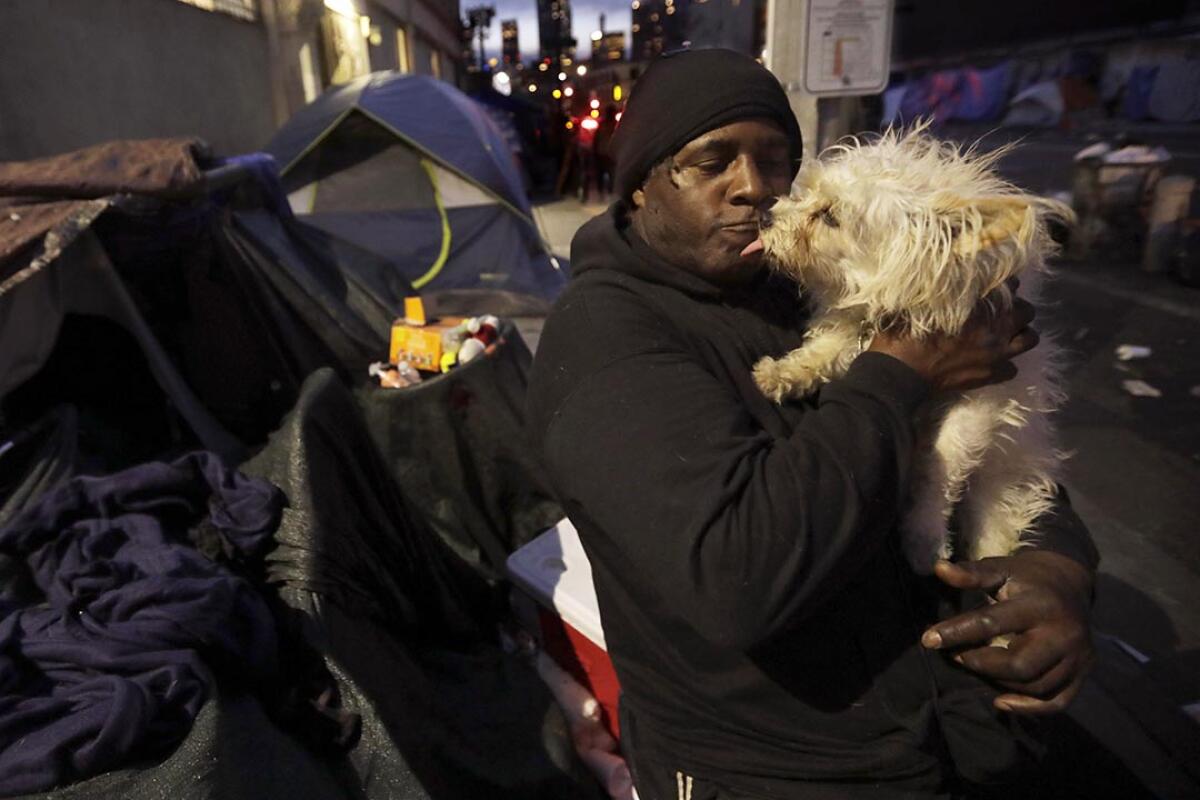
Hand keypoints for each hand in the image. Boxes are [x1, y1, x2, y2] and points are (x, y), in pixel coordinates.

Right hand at [869, 284, 1038, 394]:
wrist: (899, 371)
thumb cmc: (905, 332)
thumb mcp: (922, 301)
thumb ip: (946, 290)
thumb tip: (954, 278)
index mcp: (980, 304)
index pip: (1011, 285)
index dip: (1004, 285)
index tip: (995, 287)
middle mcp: (996, 327)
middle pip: (1027, 311)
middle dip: (1017, 309)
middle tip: (1001, 312)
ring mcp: (996, 354)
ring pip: (1029, 339)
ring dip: (1019, 334)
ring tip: (1004, 335)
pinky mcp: (989, 376)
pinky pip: (1012, 369)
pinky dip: (1005, 364)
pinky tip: (991, 361)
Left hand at [920, 551, 1094, 714]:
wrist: (1070, 583)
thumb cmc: (1026, 577)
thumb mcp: (1000, 569)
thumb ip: (971, 574)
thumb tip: (938, 568)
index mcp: (1039, 604)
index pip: (992, 623)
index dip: (957, 632)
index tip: (928, 640)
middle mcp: (1063, 632)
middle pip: (1017, 664)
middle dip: (981, 663)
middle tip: (958, 655)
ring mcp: (1077, 655)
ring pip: (1034, 685)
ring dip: (999, 682)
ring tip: (978, 666)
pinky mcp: (1084, 672)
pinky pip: (1056, 701)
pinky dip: (1027, 707)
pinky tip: (1000, 701)